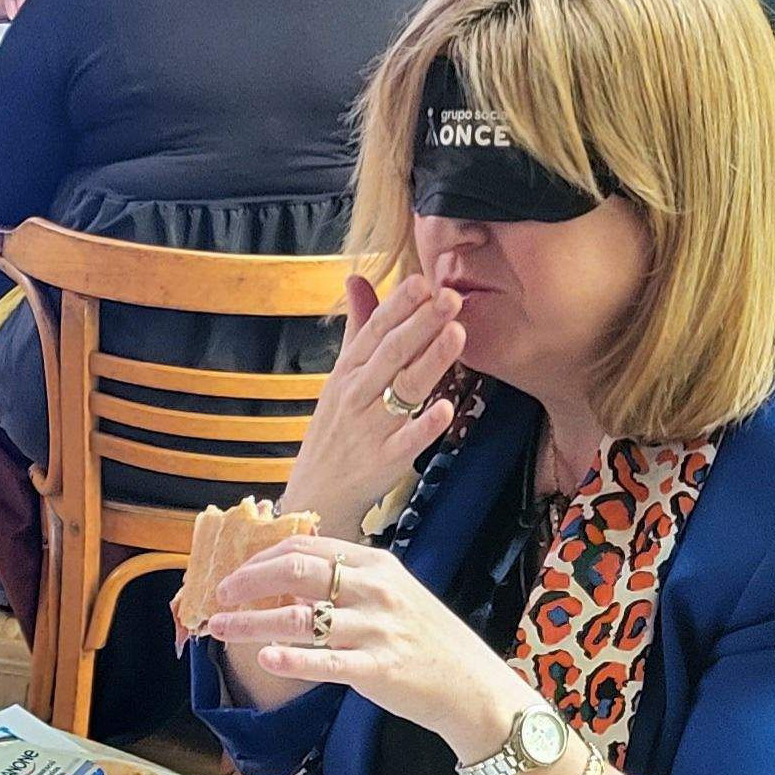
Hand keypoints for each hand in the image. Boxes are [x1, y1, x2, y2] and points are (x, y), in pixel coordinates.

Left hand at [196, 536, 540, 756]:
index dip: (261, 558)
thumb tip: (292, 586)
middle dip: (249, 582)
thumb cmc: (426, 640)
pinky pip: (325, 661)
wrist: (471, 687)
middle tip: (219, 595)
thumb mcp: (392, 596)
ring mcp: (376, 629)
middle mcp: (374, 591)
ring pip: (301, 619)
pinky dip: (291, 659)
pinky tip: (263, 658)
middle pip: (297, 573)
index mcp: (375, 565)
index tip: (233, 571)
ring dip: (252, 623)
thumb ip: (347, 585)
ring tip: (220, 628)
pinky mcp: (377, 668)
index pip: (306, 548)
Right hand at [278, 273, 464, 544]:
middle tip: (450, 298)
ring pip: (403, 390)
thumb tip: (356, 279)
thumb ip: (357, 329)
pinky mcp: (384, 462)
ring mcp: (369, 429)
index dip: (398, 305)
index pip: (373, 331)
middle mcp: (356, 395)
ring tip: (457, 334)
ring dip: (430, 361)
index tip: (422, 280)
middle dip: (421, 324)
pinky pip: (407, 441)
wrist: (317, 494)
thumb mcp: (339, 377)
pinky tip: (445, 409)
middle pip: (391, 354)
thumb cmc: (335, 430)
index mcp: (346, 372)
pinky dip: (424, 425)